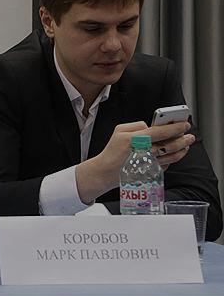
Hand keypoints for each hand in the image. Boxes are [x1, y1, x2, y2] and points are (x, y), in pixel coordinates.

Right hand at [76, 121, 192, 202]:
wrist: (105, 171)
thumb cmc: (112, 151)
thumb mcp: (118, 130)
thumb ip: (136, 125)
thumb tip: (151, 126)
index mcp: (136, 139)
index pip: (161, 131)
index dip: (175, 127)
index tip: (184, 124)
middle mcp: (144, 151)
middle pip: (170, 145)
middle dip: (183, 139)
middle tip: (189, 136)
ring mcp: (148, 163)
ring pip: (171, 156)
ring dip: (181, 150)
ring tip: (186, 145)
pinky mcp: (150, 172)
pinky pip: (166, 164)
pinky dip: (172, 159)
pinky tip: (175, 155)